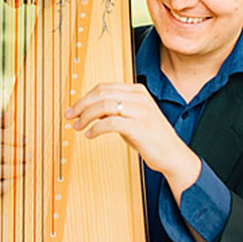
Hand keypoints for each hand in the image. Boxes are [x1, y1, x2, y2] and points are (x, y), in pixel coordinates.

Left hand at [65, 83, 200, 203]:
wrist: (172, 154)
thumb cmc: (150, 137)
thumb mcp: (131, 117)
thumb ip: (113, 109)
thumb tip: (88, 109)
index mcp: (137, 91)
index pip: (103, 87)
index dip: (84, 97)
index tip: (73, 108)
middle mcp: (139, 97)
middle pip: (101, 93)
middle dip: (81, 105)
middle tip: (70, 116)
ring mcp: (141, 111)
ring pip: (103, 106)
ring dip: (86, 117)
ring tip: (79, 127)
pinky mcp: (140, 127)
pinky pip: (110, 123)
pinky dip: (96, 128)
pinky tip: (90, 135)